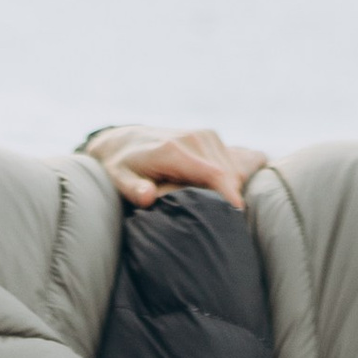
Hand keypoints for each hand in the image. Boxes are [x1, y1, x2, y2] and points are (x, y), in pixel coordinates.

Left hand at [86, 124, 266, 210]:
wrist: (124, 140)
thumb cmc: (122, 166)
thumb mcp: (120, 179)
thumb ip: (134, 189)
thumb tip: (147, 196)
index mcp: (173, 150)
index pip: (215, 174)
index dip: (230, 195)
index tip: (237, 216)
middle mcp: (192, 138)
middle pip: (228, 173)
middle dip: (230, 197)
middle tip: (221, 223)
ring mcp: (203, 135)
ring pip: (233, 168)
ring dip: (231, 189)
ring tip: (215, 210)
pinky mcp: (209, 136)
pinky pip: (231, 161)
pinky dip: (229, 179)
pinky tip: (214, 194)